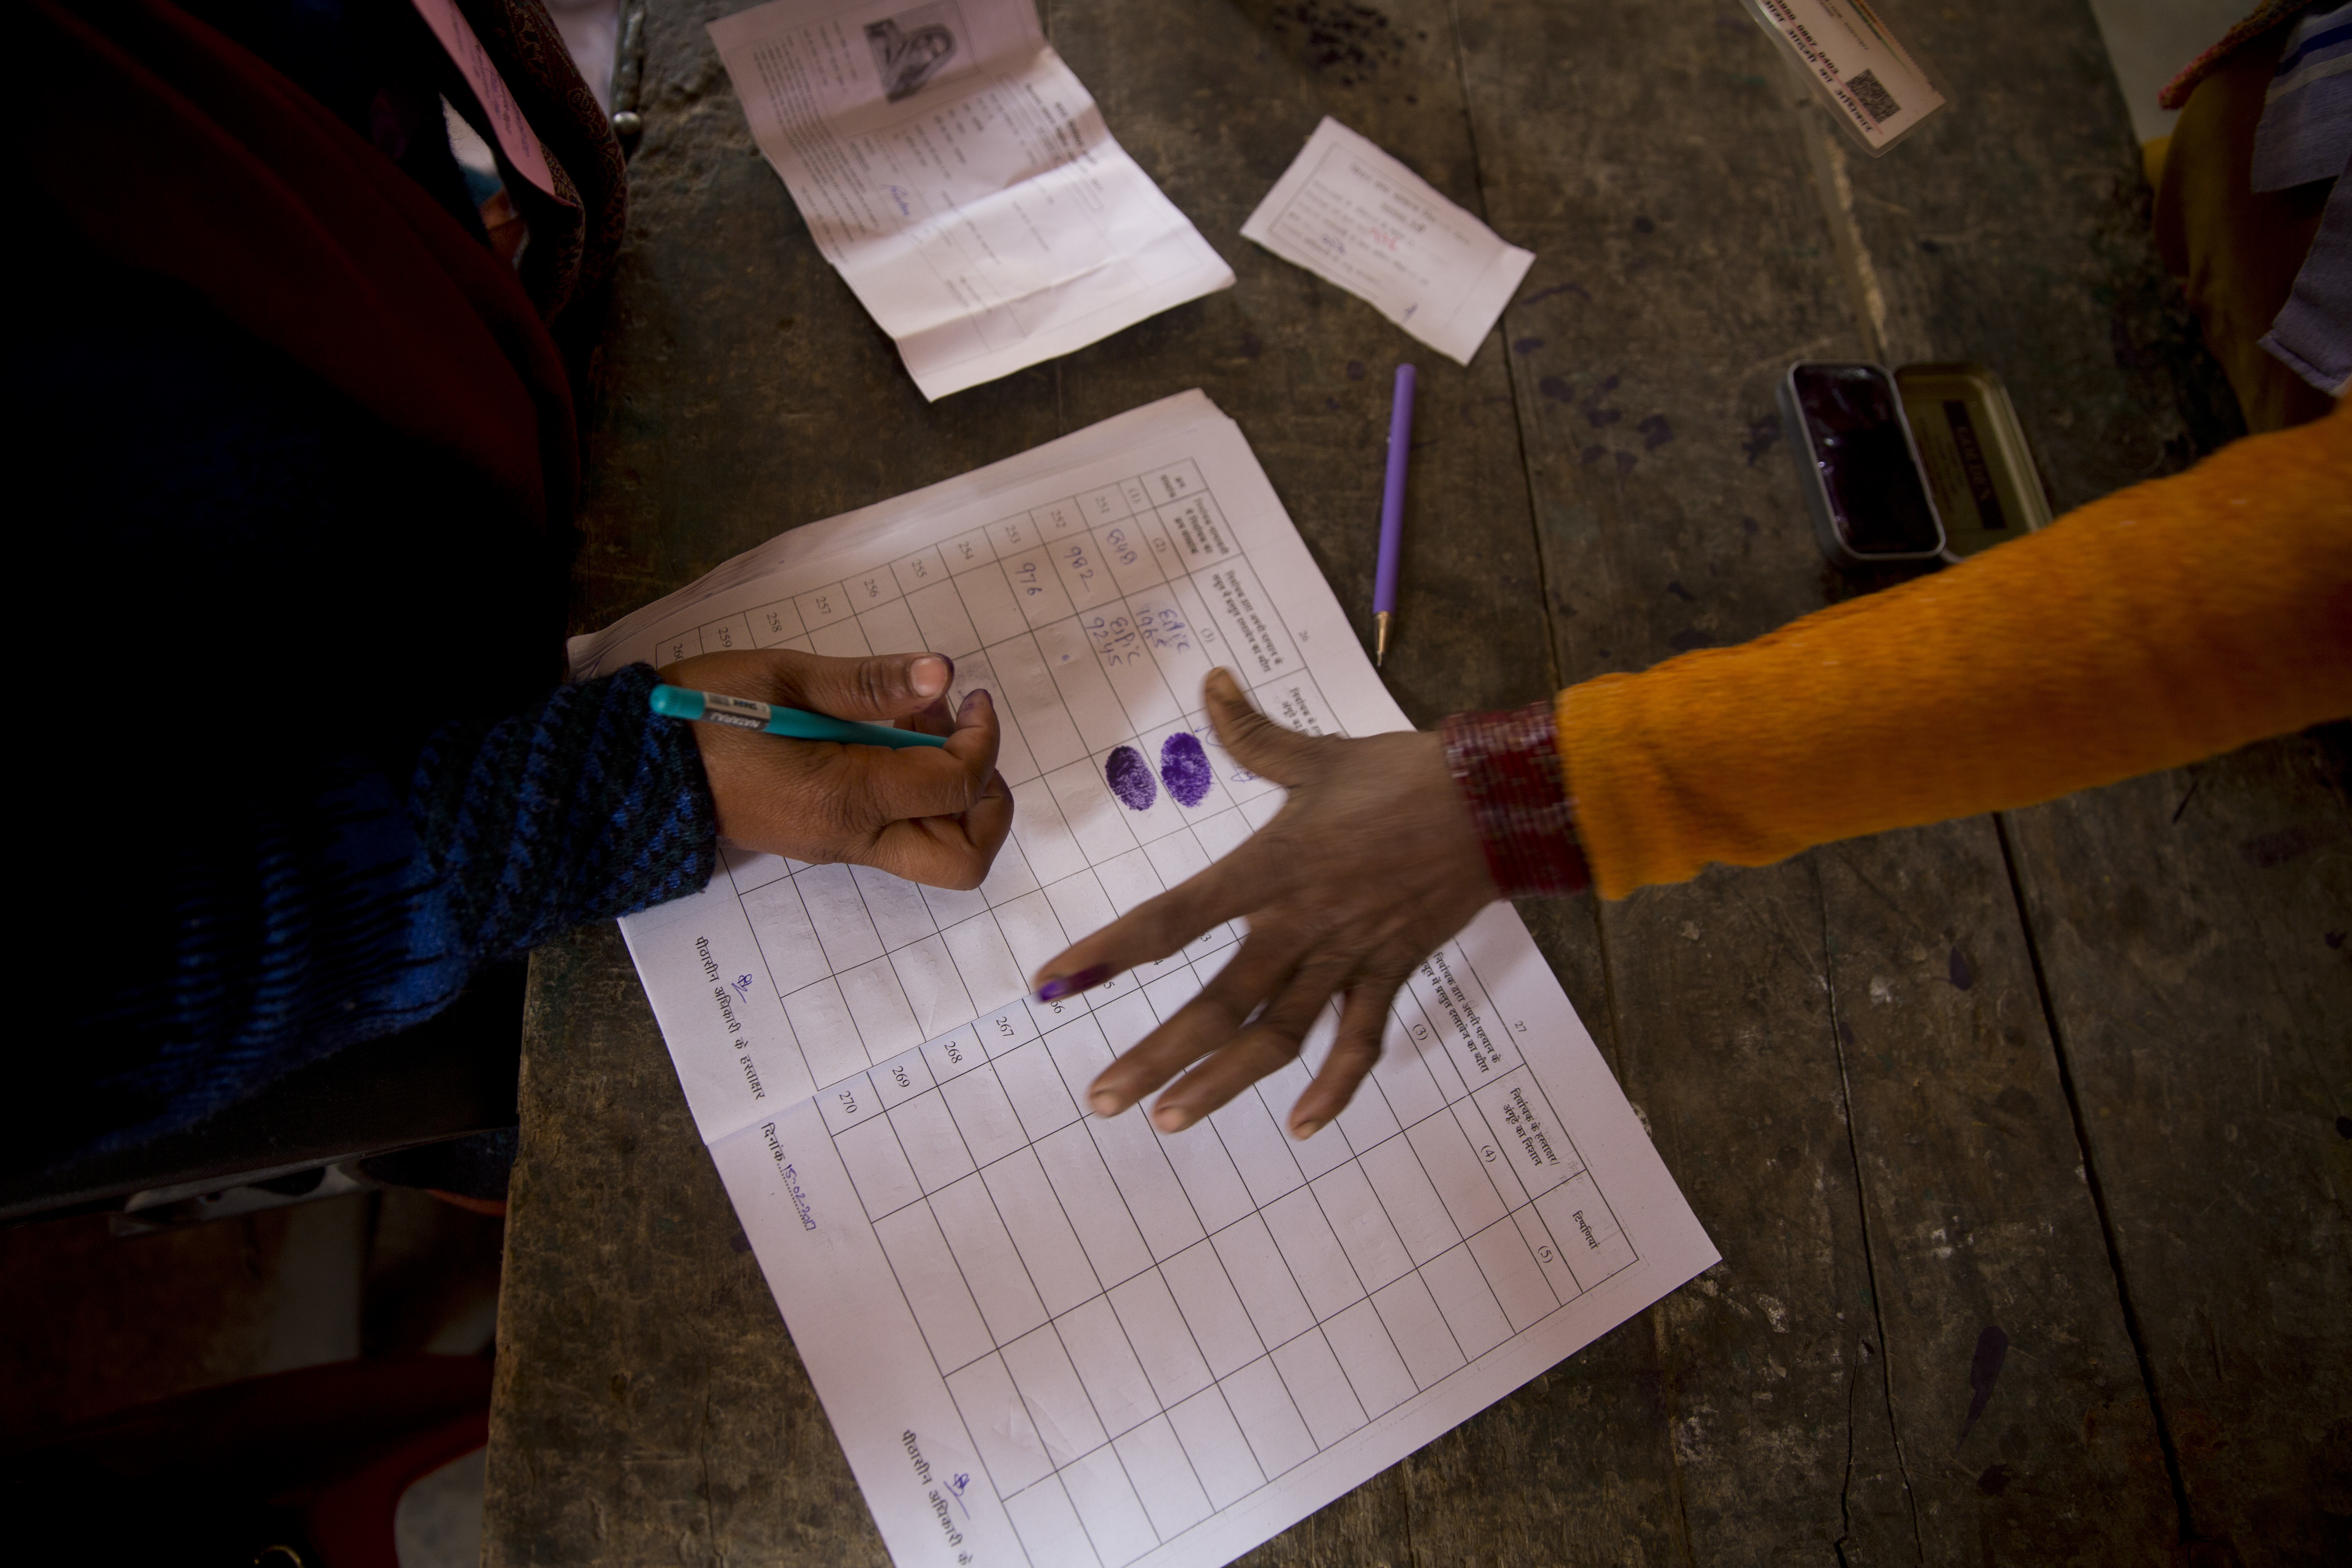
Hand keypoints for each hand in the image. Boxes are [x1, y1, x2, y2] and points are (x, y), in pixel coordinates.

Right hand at [660, 648, 1011, 889]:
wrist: (633, 769)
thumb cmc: (702, 715)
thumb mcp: (784, 679)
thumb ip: (868, 682)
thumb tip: (941, 674)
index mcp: (843, 799)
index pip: (956, 786)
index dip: (982, 738)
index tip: (969, 696)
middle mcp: (850, 837)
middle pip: (962, 858)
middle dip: (987, 800)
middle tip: (961, 737)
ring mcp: (839, 844)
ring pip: (936, 851)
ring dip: (952, 792)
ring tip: (913, 723)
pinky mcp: (827, 836)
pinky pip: (899, 830)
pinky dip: (917, 791)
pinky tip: (885, 736)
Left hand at [1035, 669, 1499, 1138]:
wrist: (1495, 801)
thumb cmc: (1402, 774)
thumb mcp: (1317, 754)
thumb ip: (1252, 731)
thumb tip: (1212, 680)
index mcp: (1269, 868)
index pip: (1172, 918)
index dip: (1109, 953)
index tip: (1054, 984)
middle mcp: (1300, 923)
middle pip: (1217, 1004)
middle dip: (1156, 1057)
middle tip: (1103, 1100)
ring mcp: (1347, 955)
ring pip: (1277, 1036)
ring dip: (1222, 1085)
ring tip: (1170, 1121)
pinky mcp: (1391, 971)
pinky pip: (1360, 1041)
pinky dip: (1335, 1087)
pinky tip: (1302, 1125)